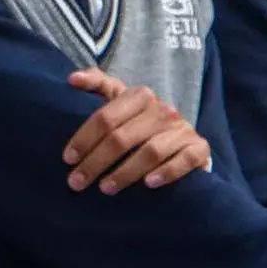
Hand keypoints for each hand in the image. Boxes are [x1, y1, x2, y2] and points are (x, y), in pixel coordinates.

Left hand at [63, 68, 209, 193]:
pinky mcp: (199, 148)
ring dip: (125, 172)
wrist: (182, 140)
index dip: (84, 138)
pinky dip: (166, 172)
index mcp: (140, 95)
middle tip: (77, 182)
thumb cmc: (141, 122)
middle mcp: (163, 110)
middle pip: (122, 138)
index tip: (67, 159)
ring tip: (105, 188)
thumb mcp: (120, 100)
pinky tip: (148, 184)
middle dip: (96, 162)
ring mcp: (182, 129)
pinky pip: (183, 160)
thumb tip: (72, 79)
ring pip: (150, 151)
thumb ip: (98, 85)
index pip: (106, 117)